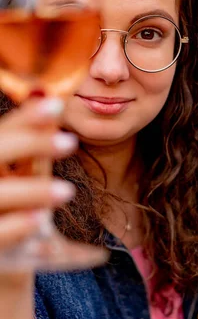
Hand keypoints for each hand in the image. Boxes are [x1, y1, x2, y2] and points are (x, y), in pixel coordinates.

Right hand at [0, 97, 76, 287]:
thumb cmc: (4, 196)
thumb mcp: (12, 166)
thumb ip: (24, 135)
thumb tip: (42, 89)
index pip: (1, 134)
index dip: (26, 119)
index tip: (57, 104)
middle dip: (31, 145)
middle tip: (71, 141)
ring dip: (32, 192)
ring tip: (68, 191)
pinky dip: (17, 229)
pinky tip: (42, 225)